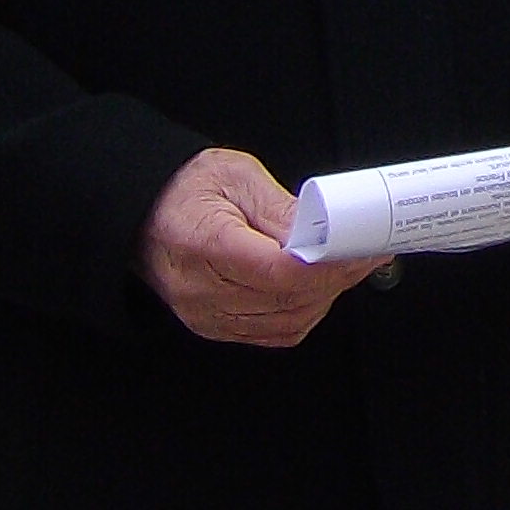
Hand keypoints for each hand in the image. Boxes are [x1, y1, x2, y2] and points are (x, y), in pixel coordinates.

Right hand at [141, 148, 363, 348]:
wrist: (142, 212)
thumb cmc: (183, 190)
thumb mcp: (236, 176)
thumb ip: (282, 208)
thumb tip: (326, 230)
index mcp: (205, 245)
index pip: (280, 272)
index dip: (329, 265)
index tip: (360, 249)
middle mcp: (202, 290)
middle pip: (289, 300)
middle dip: (337, 278)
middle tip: (366, 254)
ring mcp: (206, 314)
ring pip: (287, 322)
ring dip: (325, 298)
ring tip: (346, 267)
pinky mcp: (214, 326)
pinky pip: (272, 333)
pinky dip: (304, 313)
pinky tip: (319, 290)